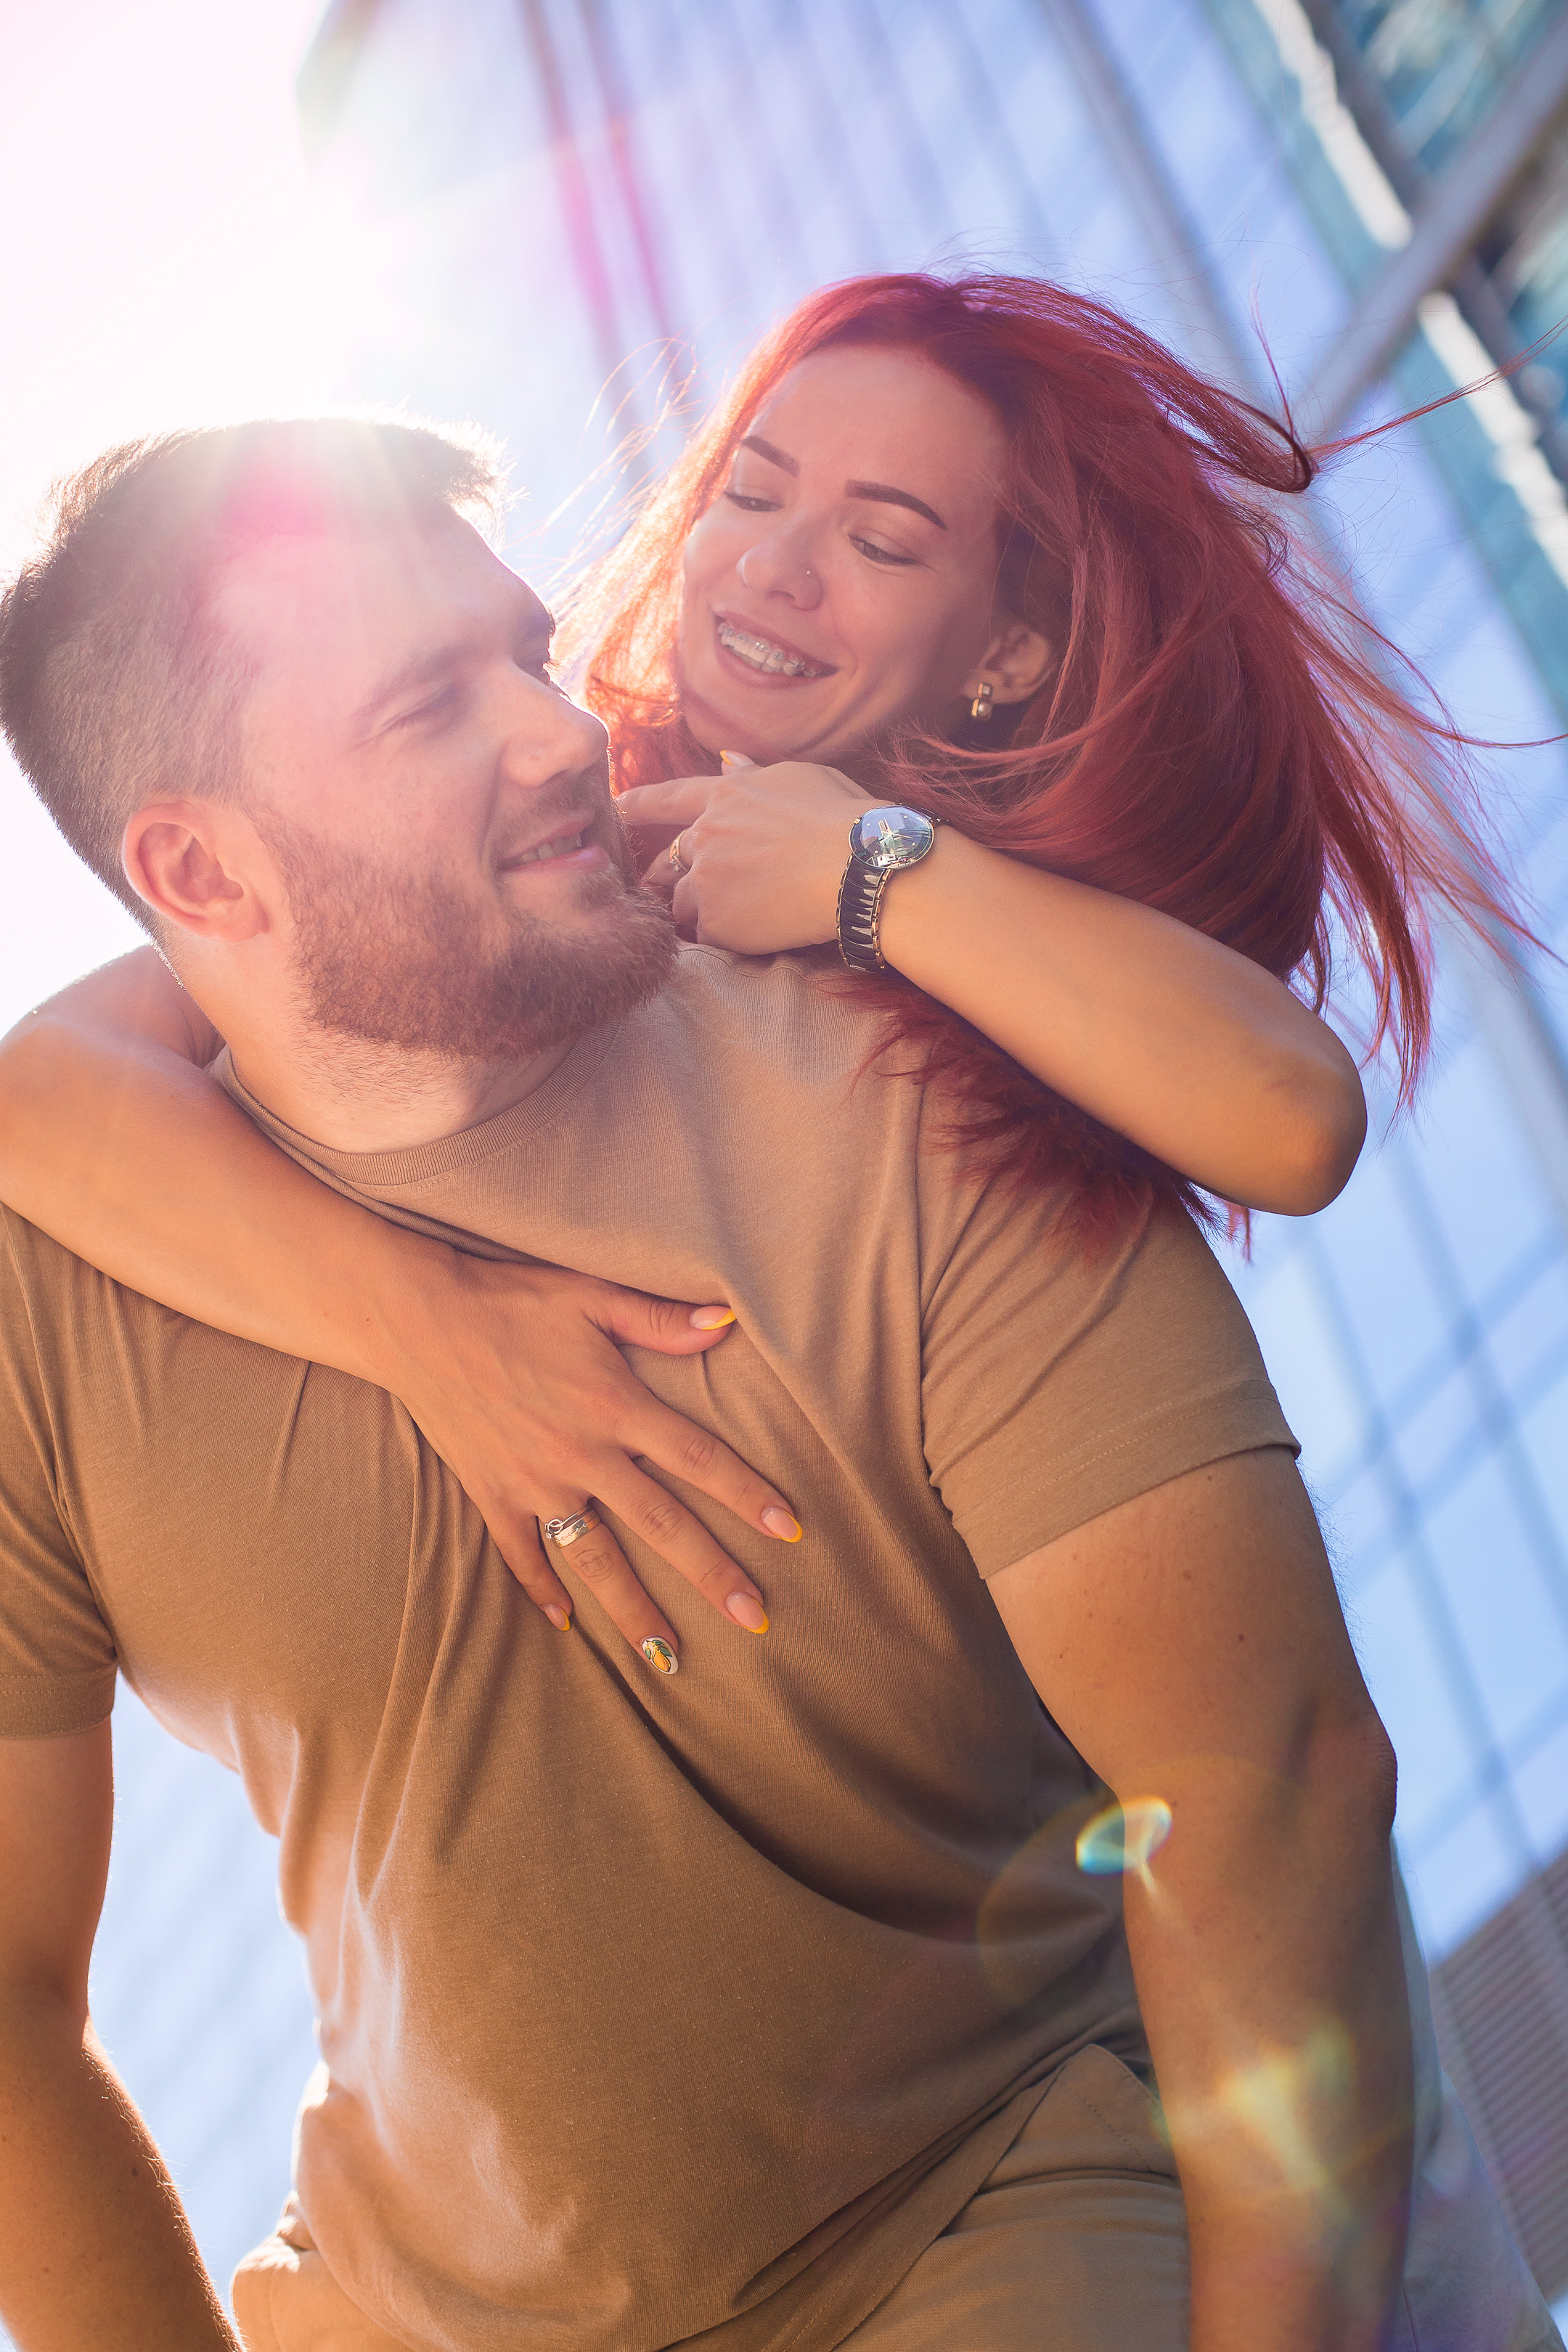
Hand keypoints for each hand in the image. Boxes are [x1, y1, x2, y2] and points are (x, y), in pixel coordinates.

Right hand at [387, 1255, 800, 1670]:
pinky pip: (522, 1554)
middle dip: (712, 1575)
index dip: (748, 1494)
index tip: (790, 1529)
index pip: (699, 1459)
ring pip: (597, 1559)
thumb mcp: (591, 1295)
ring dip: (636, 1611)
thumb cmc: (509, 1297)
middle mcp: (582, 1454)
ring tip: (669, 1658)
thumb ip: (660, 1319)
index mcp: (615, 1405)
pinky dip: (542, 1590)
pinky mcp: (491, 1493)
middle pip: (662, 1526)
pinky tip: (567, 1626)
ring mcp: (534, 1481)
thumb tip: (726, 1323)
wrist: (416, 1317)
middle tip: (755, 1619)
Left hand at [618, 763, 873, 952]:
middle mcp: (707, 836)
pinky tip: (748, 939)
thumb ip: (757, 774)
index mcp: (726, 796)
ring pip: (681, 901)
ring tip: (723, 920)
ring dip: (695, 910)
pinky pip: (707, 934)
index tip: (615, 806)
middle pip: (668, 860)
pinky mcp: (717, 922)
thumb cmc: (843, 817)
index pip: (668, 798)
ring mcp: (707, 881)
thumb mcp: (801, 777)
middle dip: (662, 873)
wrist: (858, 866)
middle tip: (659, 886)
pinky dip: (721, 937)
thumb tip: (730, 761)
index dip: (640, 803)